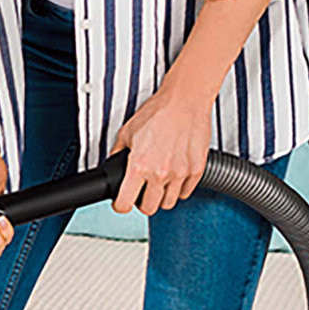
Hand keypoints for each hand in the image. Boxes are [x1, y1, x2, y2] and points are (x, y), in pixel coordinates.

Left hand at [111, 86, 213, 215]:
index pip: (125, 203)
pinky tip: (173, 178)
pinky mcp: (197, 169)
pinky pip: (186, 192)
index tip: (122, 202)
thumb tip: (111, 165)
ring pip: (168, 203)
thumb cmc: (157, 112)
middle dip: (142, 203)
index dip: (121, 205)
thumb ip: (118, 153)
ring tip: (158, 185)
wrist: (184, 101)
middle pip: (149, 208)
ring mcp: (180, 173)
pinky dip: (178, 189)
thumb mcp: (126, 132)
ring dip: (161, 197)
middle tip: (141, 193)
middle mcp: (160, 173)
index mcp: (139, 166)